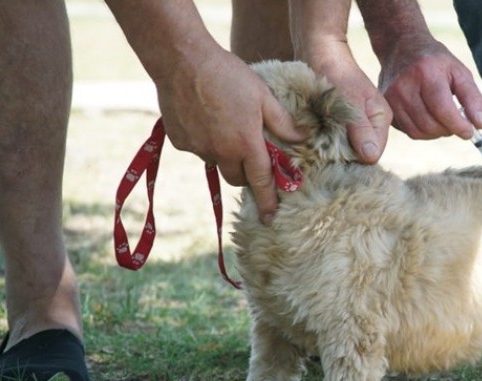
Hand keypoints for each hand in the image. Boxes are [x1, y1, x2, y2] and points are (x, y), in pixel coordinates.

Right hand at [154, 47, 306, 223]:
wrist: (182, 61)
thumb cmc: (227, 75)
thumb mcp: (262, 95)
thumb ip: (282, 122)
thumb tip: (302, 138)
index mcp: (246, 144)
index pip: (261, 181)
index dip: (267, 200)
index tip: (269, 218)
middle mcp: (221, 152)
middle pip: (237, 178)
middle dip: (245, 172)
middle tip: (248, 152)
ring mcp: (198, 148)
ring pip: (215, 162)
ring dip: (223, 153)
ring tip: (223, 122)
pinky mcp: (179, 141)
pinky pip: (197, 149)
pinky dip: (203, 140)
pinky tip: (203, 116)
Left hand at [299, 41, 392, 163]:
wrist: (319, 55)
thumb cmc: (336, 73)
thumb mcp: (350, 101)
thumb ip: (360, 128)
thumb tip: (371, 157)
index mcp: (381, 120)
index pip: (374, 154)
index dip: (356, 158)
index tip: (335, 153)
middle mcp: (372, 127)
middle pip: (360, 155)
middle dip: (343, 155)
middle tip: (323, 147)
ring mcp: (356, 127)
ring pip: (346, 151)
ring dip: (331, 149)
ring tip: (317, 142)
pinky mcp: (341, 126)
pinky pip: (335, 143)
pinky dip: (324, 143)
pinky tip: (314, 138)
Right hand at [378, 38, 481, 139]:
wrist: (401, 47)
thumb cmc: (435, 61)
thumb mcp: (458, 71)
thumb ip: (472, 97)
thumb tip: (479, 124)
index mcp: (425, 72)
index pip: (443, 109)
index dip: (458, 125)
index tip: (469, 131)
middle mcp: (404, 86)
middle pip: (430, 125)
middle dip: (448, 129)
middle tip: (456, 122)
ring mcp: (391, 98)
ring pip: (418, 132)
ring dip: (436, 133)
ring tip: (443, 120)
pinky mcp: (387, 108)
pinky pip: (409, 131)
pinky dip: (423, 131)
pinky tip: (428, 118)